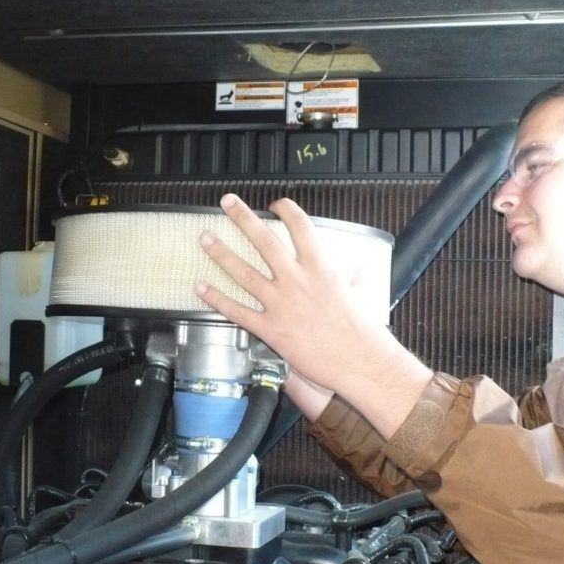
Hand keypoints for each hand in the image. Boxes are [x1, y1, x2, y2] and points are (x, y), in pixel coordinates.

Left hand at [197, 194, 431, 437]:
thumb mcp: (358, 296)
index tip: (275, 203)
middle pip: (264, 241)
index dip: (286, 209)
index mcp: (321, 268)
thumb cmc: (362, 332)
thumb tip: (360, 270)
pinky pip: (237, 311)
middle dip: (242, 218)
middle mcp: (297, 281)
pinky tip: (201, 287)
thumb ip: (351, 280)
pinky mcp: (270, 329)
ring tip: (205, 238)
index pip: (301, 227)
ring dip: (221, 254)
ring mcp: (281, 304)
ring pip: (244, 272)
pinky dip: (217, 299)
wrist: (359, 361)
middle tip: (226, 202)